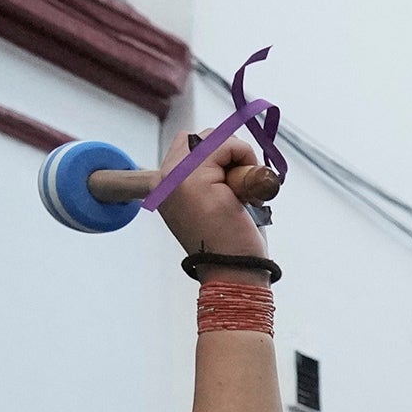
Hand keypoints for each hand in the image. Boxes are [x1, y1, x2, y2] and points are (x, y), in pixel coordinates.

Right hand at [151, 129, 277, 264]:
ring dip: (237, 156)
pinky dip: (245, 158)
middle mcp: (164, 180)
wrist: (233, 273)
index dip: (219, 158)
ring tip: (243, 192)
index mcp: (165, 187)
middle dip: (228, 153)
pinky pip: (227, 145)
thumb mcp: (212, 202)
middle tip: (241, 187)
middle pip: (201, 137)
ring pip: (214, 137)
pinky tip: (247, 191)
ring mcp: (176, 178)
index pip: (188, 146)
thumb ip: (209, 176)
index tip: (234, 186)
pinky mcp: (194, 179)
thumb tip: (229, 151)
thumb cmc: (230, 244)